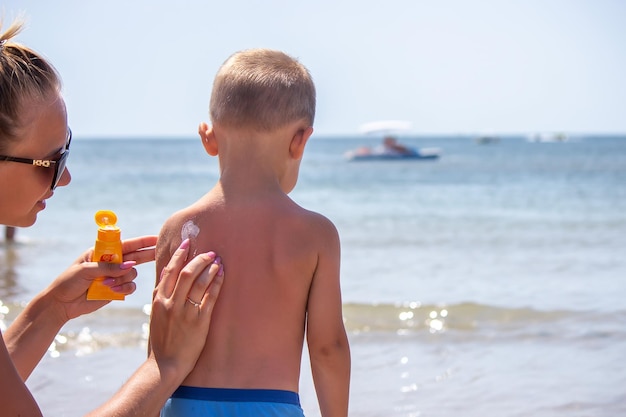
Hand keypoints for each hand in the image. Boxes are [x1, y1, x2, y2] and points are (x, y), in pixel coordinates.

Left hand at [44, 235, 157, 323]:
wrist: (61, 304)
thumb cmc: (68, 282)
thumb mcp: (86, 270)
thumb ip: (108, 267)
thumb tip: (130, 266)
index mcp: (102, 253)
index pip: (125, 244)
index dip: (141, 241)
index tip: (155, 238)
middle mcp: (111, 263)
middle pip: (134, 257)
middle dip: (146, 255)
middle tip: (159, 254)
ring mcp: (115, 277)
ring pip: (132, 274)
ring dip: (122, 278)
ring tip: (107, 284)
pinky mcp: (116, 290)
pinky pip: (129, 287)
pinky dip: (123, 288)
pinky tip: (112, 291)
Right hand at [149, 238, 223, 375]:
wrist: (165, 364)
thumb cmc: (162, 338)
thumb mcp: (156, 313)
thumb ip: (162, 294)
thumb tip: (167, 272)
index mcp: (159, 300)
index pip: (169, 271)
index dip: (179, 255)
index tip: (187, 243)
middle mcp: (170, 303)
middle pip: (186, 273)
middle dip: (199, 259)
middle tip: (210, 252)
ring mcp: (185, 312)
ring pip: (199, 283)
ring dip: (210, 269)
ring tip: (218, 261)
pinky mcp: (199, 321)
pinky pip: (210, 297)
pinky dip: (217, 283)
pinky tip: (222, 275)